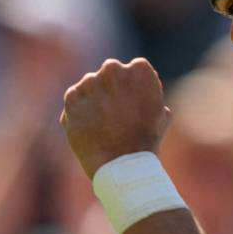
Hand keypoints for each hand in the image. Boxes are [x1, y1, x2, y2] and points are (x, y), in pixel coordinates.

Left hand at [60, 58, 170, 178]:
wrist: (121, 164)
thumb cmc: (146, 140)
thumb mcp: (160, 113)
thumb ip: (150, 94)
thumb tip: (142, 90)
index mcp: (139, 69)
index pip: (134, 69)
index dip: (133, 87)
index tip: (133, 103)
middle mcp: (113, 69)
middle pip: (110, 72)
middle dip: (111, 88)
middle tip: (115, 112)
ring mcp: (90, 81)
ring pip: (90, 85)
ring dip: (94, 98)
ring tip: (102, 124)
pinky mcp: (72, 97)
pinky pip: (75, 98)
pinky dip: (80, 110)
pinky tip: (90, 127)